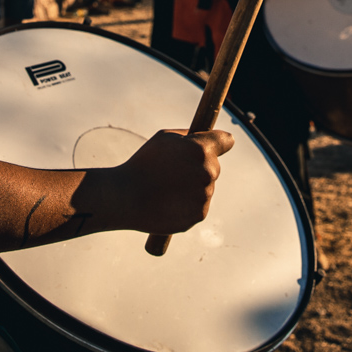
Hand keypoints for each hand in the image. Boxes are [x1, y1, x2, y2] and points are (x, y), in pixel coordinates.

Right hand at [111, 129, 234, 234]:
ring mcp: (205, 195)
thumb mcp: (164, 138)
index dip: (220, 142)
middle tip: (175, 171)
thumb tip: (202, 138)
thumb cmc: (142, 164)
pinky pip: (199, 205)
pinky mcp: (199, 214)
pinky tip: (169, 202)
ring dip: (192, 186)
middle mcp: (208, 171)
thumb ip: (189, 137)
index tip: (217, 144)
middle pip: (214, 166)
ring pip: (205, 187)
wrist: (126, 197)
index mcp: (201, 149)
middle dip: (199, 166)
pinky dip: (187, 204)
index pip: (226, 141)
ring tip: (167, 188)